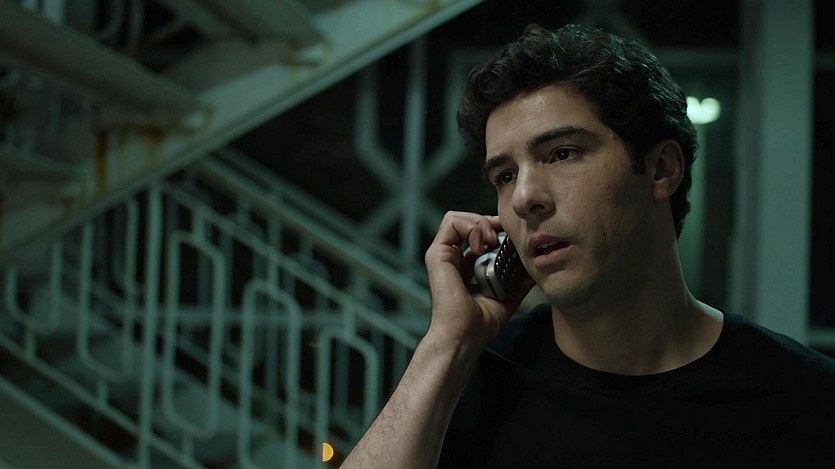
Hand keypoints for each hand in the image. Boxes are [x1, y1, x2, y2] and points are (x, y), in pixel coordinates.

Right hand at [424, 211, 533, 346]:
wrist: (464, 336)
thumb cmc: (480, 324)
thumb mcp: (507, 297)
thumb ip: (518, 281)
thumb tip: (533, 267)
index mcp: (465, 266)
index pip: (479, 235)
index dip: (496, 230)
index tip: (512, 238)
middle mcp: (452, 258)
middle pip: (470, 222)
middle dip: (490, 223)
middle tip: (504, 236)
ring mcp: (443, 255)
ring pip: (460, 217)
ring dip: (481, 223)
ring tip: (493, 240)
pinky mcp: (437, 254)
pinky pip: (452, 222)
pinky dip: (472, 226)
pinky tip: (483, 244)